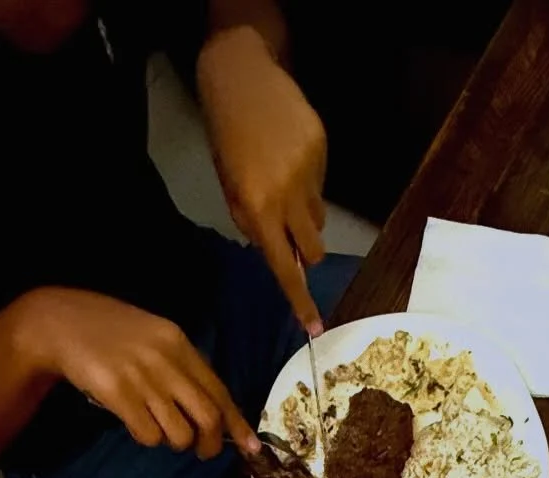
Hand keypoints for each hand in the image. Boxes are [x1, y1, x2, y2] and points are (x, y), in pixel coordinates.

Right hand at [17, 288, 258, 458]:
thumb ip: (181, 368)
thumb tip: (213, 410)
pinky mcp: (118, 395)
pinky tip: (134, 422)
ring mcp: (142, 378)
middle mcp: (166, 360)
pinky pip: (149, 435)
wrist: (59, 322)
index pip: (219, 391)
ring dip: (174, 442)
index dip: (237, 424)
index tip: (251, 448)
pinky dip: (147, 438)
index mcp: (179, 343)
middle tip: (202, 451)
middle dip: (210, 444)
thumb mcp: (153, 339)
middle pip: (207, 418)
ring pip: (180, 433)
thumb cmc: (109, 333)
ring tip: (158, 426)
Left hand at [198, 29, 327, 333]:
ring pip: (318, 218)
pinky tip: (291, 157)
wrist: (242, 77)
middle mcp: (287, 197)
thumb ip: (251, 221)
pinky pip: (321, 185)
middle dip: (304, 252)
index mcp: (257, 210)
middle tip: (291, 237)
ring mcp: (309, 173)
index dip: (300, 300)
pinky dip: (308, 182)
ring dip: (305, 216)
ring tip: (284, 183)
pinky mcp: (322, 151)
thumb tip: (275, 250)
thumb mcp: (228, 186)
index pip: (283, 267)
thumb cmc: (226, 136)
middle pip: (312, 249)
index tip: (315, 327)